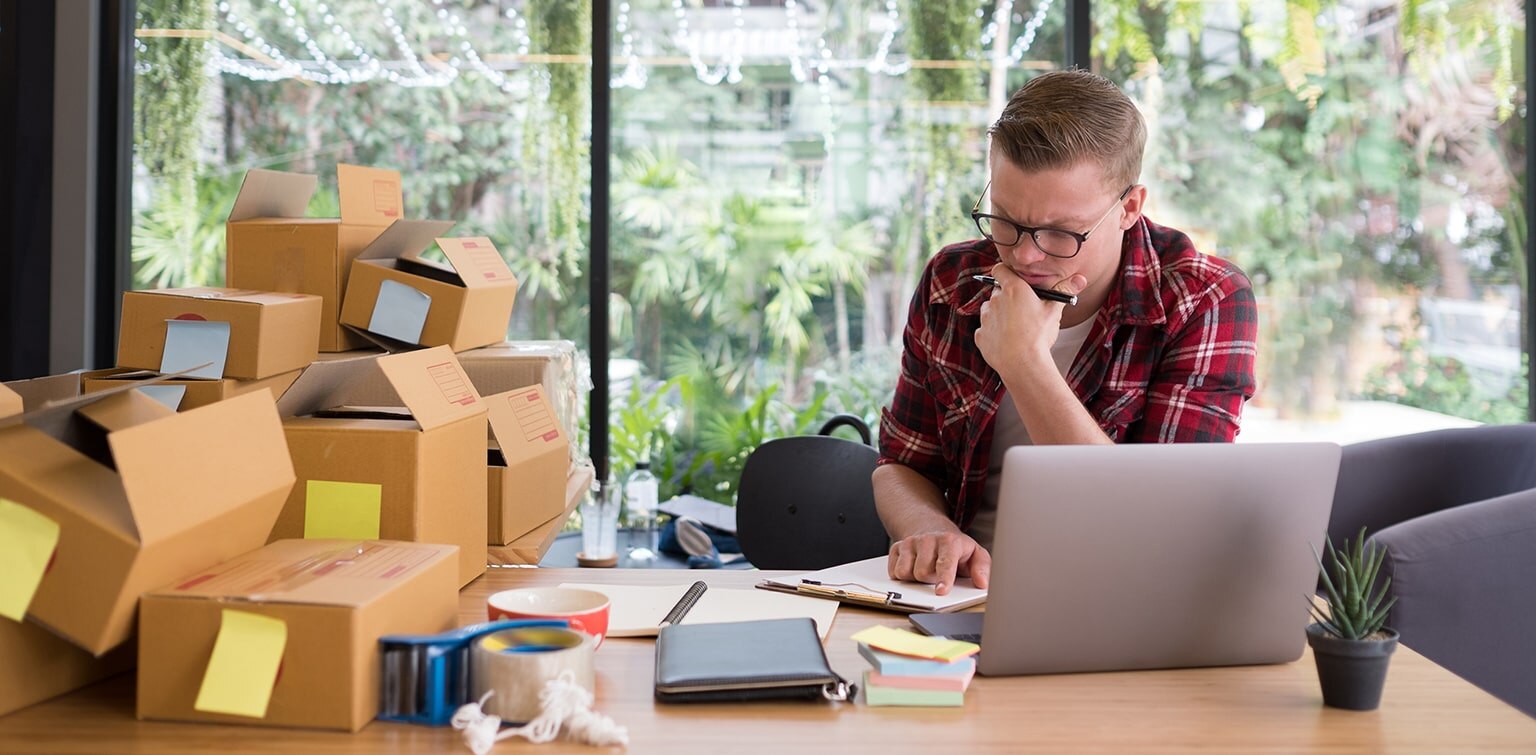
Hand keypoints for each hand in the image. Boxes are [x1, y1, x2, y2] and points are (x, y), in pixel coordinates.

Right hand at [887, 530, 991, 595]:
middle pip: (922, 572)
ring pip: (905, 573)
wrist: (932, 528)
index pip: (945, 562)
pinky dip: (903, 575)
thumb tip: (983, 583)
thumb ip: (982, 568)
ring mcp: (910, 542)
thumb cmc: (955, 547)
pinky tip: (913, 567)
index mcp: (949, 541)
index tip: (941, 591)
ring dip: (915, 578)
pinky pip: (894, 572)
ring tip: (926, 570)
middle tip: (937, 575)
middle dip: (929, 580)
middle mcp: (928, 539)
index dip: (944, 578)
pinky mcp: (896, 547)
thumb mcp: (975, 553)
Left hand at [974, 266, 1088, 376]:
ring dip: (999, 314)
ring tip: (1016, 327)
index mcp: (1013, 289)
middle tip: (1023, 310)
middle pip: (998, 291)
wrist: (1023, 364)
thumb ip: (1065, 291)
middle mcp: (995, 300)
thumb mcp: (1055, 310)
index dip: (1005, 272)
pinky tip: (1007, 341)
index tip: (1013, 279)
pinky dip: (993, 333)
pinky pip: (986, 330)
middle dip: (1007, 297)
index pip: (1000, 269)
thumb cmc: (1039, 335)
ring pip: (990, 310)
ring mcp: (985, 318)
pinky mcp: (980, 335)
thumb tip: (1081, 278)